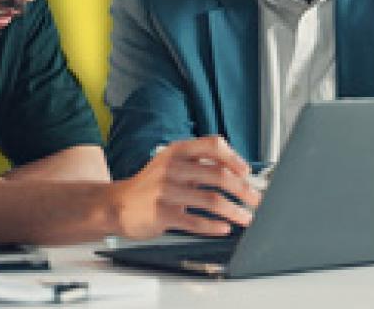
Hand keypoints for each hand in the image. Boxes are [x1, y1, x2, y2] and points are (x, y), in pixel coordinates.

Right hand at [108, 136, 261, 238]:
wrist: (117, 204)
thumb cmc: (150, 185)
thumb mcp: (171, 164)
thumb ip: (199, 163)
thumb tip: (237, 171)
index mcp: (177, 151)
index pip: (212, 145)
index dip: (234, 158)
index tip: (247, 172)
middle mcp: (172, 167)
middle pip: (218, 175)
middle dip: (243, 190)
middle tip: (256, 201)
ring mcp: (165, 190)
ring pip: (211, 200)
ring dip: (234, 211)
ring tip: (246, 218)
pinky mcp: (161, 212)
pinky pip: (194, 220)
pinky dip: (213, 226)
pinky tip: (223, 228)